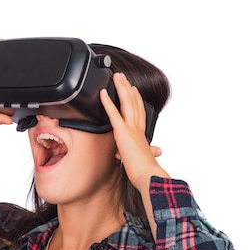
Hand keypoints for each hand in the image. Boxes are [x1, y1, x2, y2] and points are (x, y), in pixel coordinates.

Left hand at [100, 73, 169, 192]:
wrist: (147, 174)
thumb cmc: (144, 170)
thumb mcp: (137, 159)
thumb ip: (126, 154)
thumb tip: (120, 155)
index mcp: (142, 134)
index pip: (140, 111)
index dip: (136, 99)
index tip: (133, 89)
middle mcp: (138, 127)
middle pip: (134, 102)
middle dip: (127, 88)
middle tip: (122, 76)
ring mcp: (131, 128)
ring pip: (127, 102)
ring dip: (121, 88)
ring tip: (116, 77)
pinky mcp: (122, 132)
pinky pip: (114, 113)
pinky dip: (108, 102)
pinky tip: (103, 93)